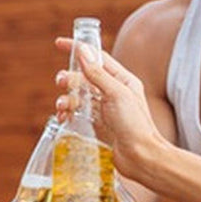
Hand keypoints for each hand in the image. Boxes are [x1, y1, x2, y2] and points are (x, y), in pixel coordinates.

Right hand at [53, 38, 167, 179]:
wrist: (141, 157)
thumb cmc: (135, 125)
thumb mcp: (116, 95)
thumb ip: (98, 74)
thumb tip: (83, 51)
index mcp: (123, 80)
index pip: (97, 58)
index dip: (78, 49)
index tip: (59, 44)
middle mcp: (114, 93)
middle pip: (85, 77)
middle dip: (69, 78)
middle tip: (60, 82)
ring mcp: (106, 109)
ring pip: (79, 96)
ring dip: (67, 98)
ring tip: (61, 107)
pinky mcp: (99, 125)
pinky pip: (79, 114)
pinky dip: (68, 113)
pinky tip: (63, 118)